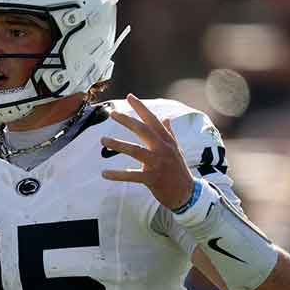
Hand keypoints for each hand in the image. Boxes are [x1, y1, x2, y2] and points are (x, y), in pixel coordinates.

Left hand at [100, 94, 194, 210]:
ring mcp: (157, 163)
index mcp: (167, 141)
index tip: (129, 96)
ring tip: (103, 140)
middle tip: (113, 113)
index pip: (153, 120)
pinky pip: (132, 175)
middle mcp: (163, 149)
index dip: (141, 108)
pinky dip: (117, 175)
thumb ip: (169, 133)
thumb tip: (166, 118)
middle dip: (127, 120)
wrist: (187, 193)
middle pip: (143, 130)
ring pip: (135, 150)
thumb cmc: (178, 170)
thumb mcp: (176, 149)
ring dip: (118, 144)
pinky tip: (104, 173)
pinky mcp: (152, 178)